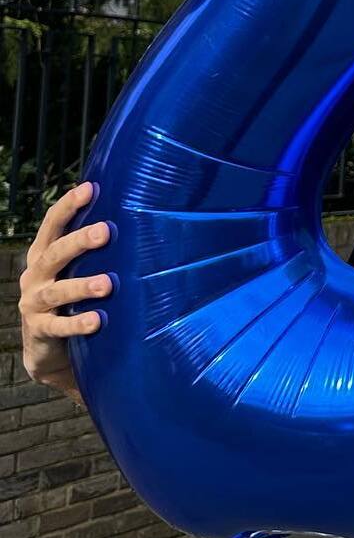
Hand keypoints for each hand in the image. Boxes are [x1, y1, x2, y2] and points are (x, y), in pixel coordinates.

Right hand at [18, 181, 113, 404]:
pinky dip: (77, 323)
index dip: (68, 206)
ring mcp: (34, 303)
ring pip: (58, 291)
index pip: (52, 225)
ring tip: (107, 284)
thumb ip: (92, 251)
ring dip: (82, 286)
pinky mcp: (40, 330)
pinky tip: (96, 321)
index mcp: (43, 256)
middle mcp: (35, 276)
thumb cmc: (71, 299)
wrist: (46, 349)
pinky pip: (58, 327)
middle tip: (105, 231)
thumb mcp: (74, 270)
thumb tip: (134, 214)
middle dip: (79, 241)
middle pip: (55, 254)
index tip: (90, 188)